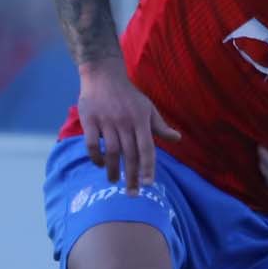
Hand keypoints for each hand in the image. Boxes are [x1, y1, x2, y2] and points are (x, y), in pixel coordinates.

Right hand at [74, 64, 178, 192]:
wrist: (103, 75)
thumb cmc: (129, 95)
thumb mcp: (148, 108)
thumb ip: (160, 126)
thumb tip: (177, 139)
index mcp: (141, 120)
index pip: (147, 148)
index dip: (148, 167)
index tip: (149, 184)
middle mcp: (125, 122)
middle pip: (129, 155)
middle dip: (132, 177)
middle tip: (133, 194)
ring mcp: (106, 121)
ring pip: (111, 152)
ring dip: (113, 170)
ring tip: (115, 181)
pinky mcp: (89, 120)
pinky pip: (92, 144)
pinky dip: (96, 157)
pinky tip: (99, 165)